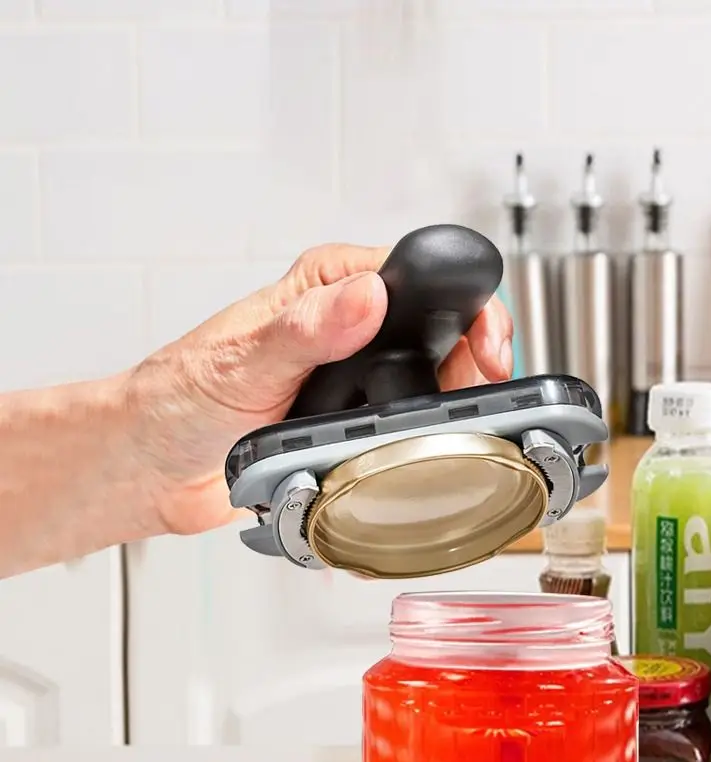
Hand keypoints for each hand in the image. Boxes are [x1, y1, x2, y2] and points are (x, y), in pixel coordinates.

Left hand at [125, 243, 513, 536]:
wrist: (158, 467)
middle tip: (482, 386)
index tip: (482, 342)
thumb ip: (309, 328)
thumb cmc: (181, 400)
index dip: (464, 303)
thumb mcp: (246, 359)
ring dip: (453, 397)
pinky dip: (426, 430)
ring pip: (435, 375)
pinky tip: (421, 441)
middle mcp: (347, 324)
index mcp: (326, 287)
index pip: (418, 274)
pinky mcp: (355, 416)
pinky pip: (410, 418)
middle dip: (473, 355)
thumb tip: (367, 297)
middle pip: (441, 328)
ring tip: (450, 419)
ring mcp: (355, 373)